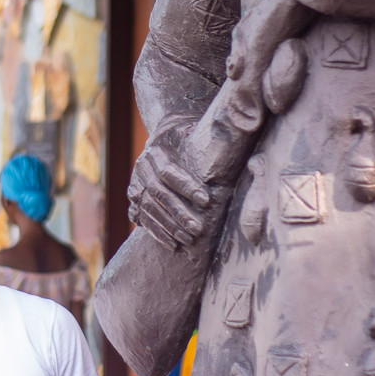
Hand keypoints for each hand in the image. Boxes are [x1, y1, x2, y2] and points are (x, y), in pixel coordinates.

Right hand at [127, 123, 229, 250]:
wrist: (166, 134)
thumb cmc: (188, 135)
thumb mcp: (196, 131)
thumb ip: (213, 136)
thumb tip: (240, 131)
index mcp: (155, 150)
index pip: (168, 171)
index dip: (186, 187)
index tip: (206, 201)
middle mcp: (141, 167)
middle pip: (158, 194)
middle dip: (178, 213)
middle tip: (198, 229)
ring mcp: (134, 183)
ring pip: (148, 208)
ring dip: (168, 227)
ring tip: (188, 240)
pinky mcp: (134, 197)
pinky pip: (141, 217)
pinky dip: (156, 232)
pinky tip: (172, 244)